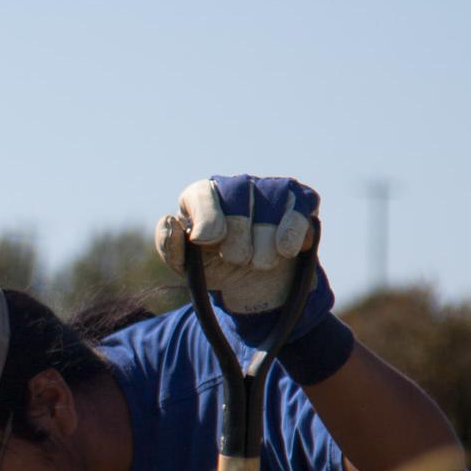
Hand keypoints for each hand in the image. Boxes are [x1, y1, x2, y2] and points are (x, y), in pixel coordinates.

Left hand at [153, 175, 321, 314]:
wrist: (257, 285)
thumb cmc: (217, 268)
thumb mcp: (188, 267)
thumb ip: (171, 247)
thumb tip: (169, 221)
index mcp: (204, 196)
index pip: (203, 193)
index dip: (207, 217)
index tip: (209, 242)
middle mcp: (237, 185)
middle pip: (239, 195)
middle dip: (238, 236)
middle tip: (236, 259)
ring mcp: (271, 189)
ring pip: (271, 202)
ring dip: (264, 242)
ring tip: (259, 263)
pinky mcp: (301, 201)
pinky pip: (300, 208)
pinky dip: (291, 233)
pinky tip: (285, 252)